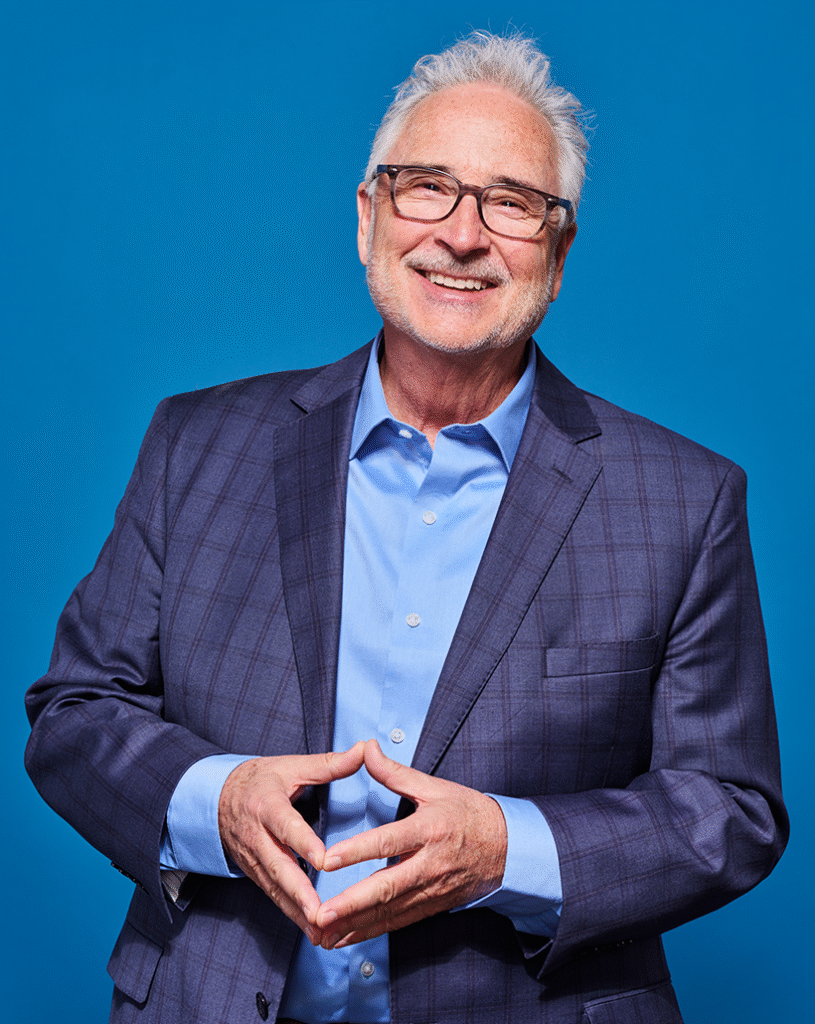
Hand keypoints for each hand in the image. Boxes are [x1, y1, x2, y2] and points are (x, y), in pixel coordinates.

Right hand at [218, 742, 364, 944]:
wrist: (215, 797)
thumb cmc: (261, 779)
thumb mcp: (292, 765)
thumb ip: (330, 763)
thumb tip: (364, 749)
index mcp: (267, 805)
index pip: (286, 826)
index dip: (303, 843)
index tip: (323, 860)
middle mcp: (257, 835)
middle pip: (277, 866)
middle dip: (298, 892)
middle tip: (320, 912)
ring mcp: (253, 858)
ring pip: (275, 888)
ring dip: (297, 911)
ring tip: (321, 932)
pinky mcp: (254, 873)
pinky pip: (273, 895)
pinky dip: (291, 914)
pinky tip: (312, 931)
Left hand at [315, 738, 506, 947]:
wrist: (509, 847)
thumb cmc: (469, 813)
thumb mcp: (434, 787)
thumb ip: (394, 772)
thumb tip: (366, 748)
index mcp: (429, 829)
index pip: (388, 841)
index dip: (357, 851)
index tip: (328, 860)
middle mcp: (430, 863)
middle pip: (387, 886)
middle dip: (352, 903)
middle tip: (322, 913)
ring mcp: (432, 889)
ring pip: (390, 911)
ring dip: (356, 924)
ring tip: (324, 933)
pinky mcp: (432, 905)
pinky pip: (399, 922)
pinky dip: (371, 932)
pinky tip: (346, 938)